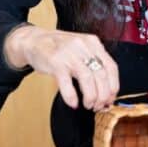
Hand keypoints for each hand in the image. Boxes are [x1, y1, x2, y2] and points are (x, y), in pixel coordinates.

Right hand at [3, 25, 118, 110]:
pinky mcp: (54, 62)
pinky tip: (73, 103)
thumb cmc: (59, 48)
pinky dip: (71, 96)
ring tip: (88, 105)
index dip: (113, 86)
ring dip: (90, 97)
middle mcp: (83, 46)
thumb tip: (107, 90)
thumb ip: (94, 62)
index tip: (110, 99)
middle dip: (102, 96)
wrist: (34, 40)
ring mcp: (68, 53)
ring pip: (87, 79)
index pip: (111, 67)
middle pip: (101, 75)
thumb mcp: (81, 48)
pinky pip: (66, 83)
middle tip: (99, 106)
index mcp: (92, 43)